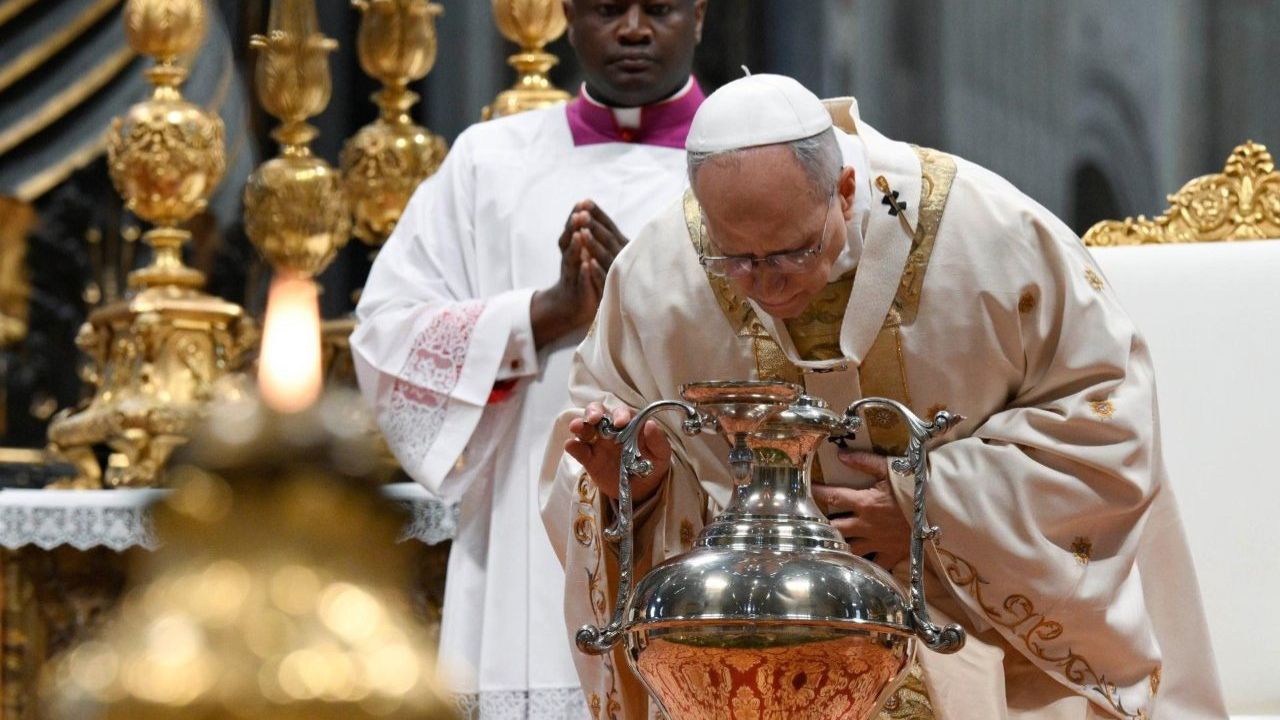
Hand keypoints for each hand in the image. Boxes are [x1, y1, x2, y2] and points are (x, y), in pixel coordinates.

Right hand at [531, 201, 630, 348]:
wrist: (572, 305)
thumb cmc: (581, 274)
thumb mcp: (583, 253)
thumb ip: (583, 234)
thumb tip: (586, 210)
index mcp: (572, 248)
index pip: (573, 229)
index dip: (576, 216)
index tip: (582, 202)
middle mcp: (570, 259)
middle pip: (570, 241)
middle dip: (575, 227)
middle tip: (579, 214)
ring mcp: (572, 275)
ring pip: (572, 259)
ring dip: (576, 247)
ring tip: (579, 235)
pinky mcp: (579, 290)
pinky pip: (581, 280)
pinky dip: (583, 272)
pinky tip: (586, 264)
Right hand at [565, 402, 670, 503]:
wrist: (642, 490)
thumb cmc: (653, 465)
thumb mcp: (661, 454)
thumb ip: (658, 440)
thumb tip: (650, 424)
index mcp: (629, 424)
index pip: (621, 412)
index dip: (619, 414)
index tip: (621, 423)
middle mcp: (611, 429)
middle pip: (597, 412)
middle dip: (593, 411)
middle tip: (594, 418)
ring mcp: (598, 443)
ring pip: (584, 427)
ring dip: (579, 424)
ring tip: (576, 427)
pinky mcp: (589, 459)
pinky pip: (578, 450)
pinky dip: (573, 446)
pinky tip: (571, 445)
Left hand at [810, 450, 910, 570]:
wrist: (941, 510)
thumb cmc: (916, 487)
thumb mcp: (891, 469)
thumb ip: (864, 461)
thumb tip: (840, 454)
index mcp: (864, 503)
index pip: (832, 497)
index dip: (816, 493)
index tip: (804, 490)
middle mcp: (866, 525)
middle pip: (834, 527)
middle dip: (820, 525)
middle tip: (809, 523)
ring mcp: (877, 542)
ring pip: (849, 548)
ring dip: (837, 546)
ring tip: (824, 544)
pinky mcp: (891, 554)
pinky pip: (874, 564)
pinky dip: (864, 565)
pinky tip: (853, 566)